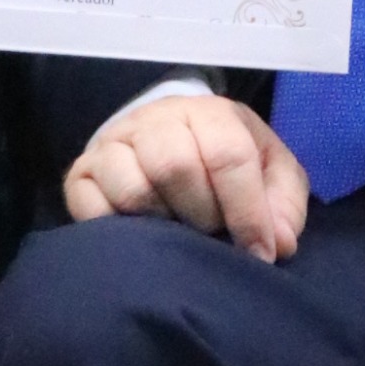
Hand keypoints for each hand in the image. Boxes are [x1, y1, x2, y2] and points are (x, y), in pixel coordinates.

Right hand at [63, 93, 308, 260]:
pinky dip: (120, 228)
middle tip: (212, 232)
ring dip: (163, 222)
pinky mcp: (80, 174)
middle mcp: (156, 120)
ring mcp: (113, 145)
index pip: (227, 154)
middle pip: (175, 166)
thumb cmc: (223, 163)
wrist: (167, 143)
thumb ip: (284, 205)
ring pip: (134, 188)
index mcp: (208, 113)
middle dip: (203, 214)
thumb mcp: (269, 174)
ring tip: (178, 229)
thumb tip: (277, 243)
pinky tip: (141, 231)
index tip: (259, 252)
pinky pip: (93, 206)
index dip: (248, 211)